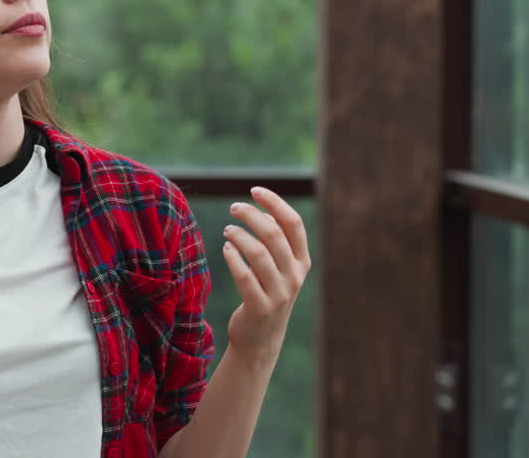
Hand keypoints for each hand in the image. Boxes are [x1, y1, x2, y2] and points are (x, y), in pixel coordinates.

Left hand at [220, 186, 311, 367]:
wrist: (261, 338)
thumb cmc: (267, 292)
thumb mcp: (280, 267)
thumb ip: (277, 241)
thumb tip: (266, 212)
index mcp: (302, 261)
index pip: (293, 224)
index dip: (275, 202)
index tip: (254, 190)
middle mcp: (295, 276)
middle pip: (274, 234)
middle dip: (251, 215)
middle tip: (233, 208)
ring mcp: (279, 294)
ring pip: (258, 253)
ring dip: (239, 236)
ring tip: (228, 230)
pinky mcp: (260, 308)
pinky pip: (245, 277)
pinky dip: (233, 258)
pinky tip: (226, 249)